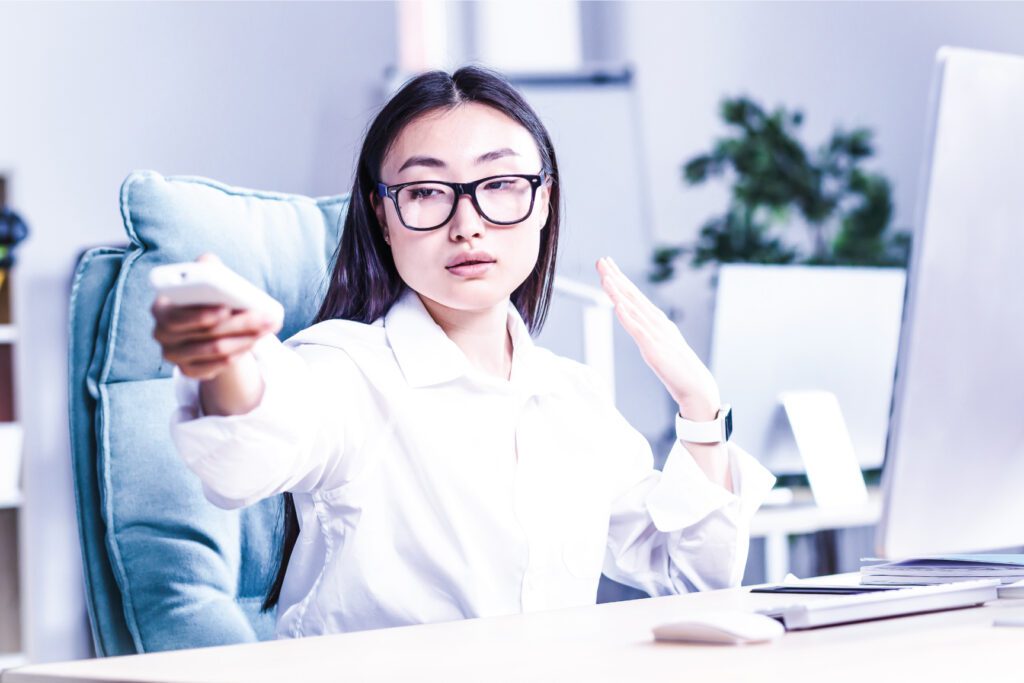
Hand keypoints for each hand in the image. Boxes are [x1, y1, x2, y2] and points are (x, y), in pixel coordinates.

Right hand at [151, 253, 280, 380]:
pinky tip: (255, 341)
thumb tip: (209, 262)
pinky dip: (240, 353)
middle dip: (239, 324)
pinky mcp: (188, 370)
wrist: (206, 327)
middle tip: (267, 317)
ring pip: (216, 349)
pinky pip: (218, 366)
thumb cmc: (205, 298)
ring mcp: (174, 355)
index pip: (176, 315)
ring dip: (246, 338)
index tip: (226, 308)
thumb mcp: (204, 280)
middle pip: (205, 333)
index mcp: (161, 308)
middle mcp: (161, 334)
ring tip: (268, 327)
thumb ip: (205, 267)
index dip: (200, 314)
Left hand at [596, 257, 721, 420]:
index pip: (635, 295)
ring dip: (618, 292)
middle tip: (601, 260)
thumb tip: (628, 315)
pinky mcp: (654, 349)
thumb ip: (644, 329)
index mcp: (657, 320)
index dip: (620, 279)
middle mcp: (657, 322)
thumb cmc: (677, 367)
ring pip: (633, 308)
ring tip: (606, 277)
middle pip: (632, 295)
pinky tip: (618, 305)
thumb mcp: (658, 343)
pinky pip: (638, 330)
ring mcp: (656, 334)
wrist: (696, 387)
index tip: (607, 265)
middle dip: (615, 277)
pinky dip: (627, 316)